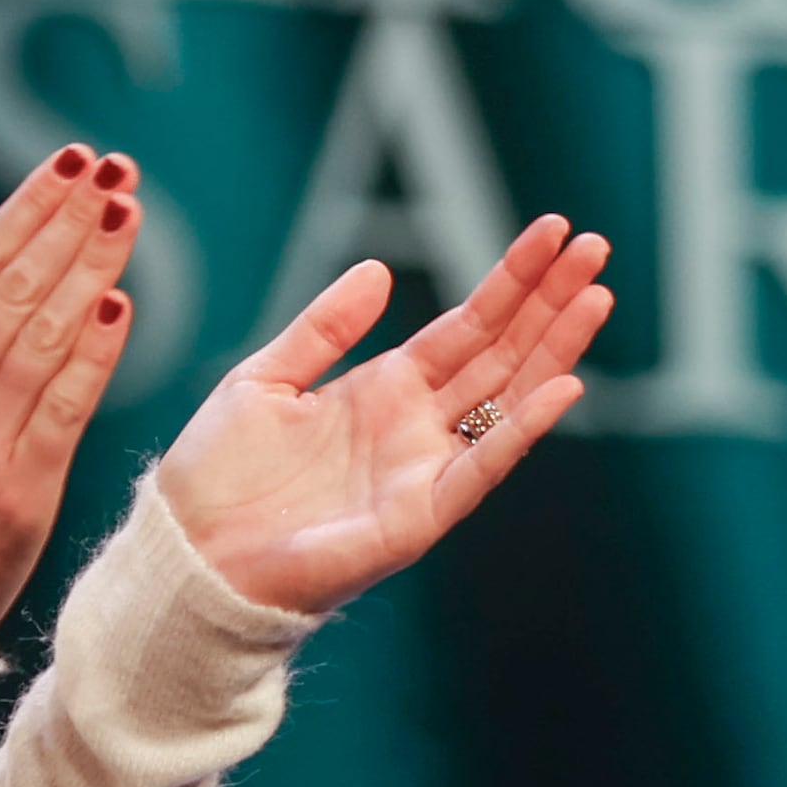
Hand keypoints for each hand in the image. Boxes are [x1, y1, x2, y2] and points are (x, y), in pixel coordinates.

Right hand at [0, 149, 140, 633]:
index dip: (24, 211)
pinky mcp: (24, 489)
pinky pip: (66, 408)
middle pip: (16, 289)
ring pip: (47, 337)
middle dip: (69, 222)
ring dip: (92, 270)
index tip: (67, 166)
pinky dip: (94, 356)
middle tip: (113, 170)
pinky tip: (120, 307)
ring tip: (127, 216)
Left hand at [150, 221, 611, 616]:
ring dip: (556, 348)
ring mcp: (425, 471)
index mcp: (386, 389)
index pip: (467, 324)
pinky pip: (480, 468)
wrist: (189, 555)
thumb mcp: (267, 378)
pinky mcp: (418, 518)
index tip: (555, 230)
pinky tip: (563, 387)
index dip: (511, 279)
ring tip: (596, 295)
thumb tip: (380, 269)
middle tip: (596, 245)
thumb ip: (325, 327)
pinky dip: (522, 430)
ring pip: (507, 400)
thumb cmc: (219, 477)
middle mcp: (418, 427)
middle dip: (551, 300)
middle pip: (503, 352)